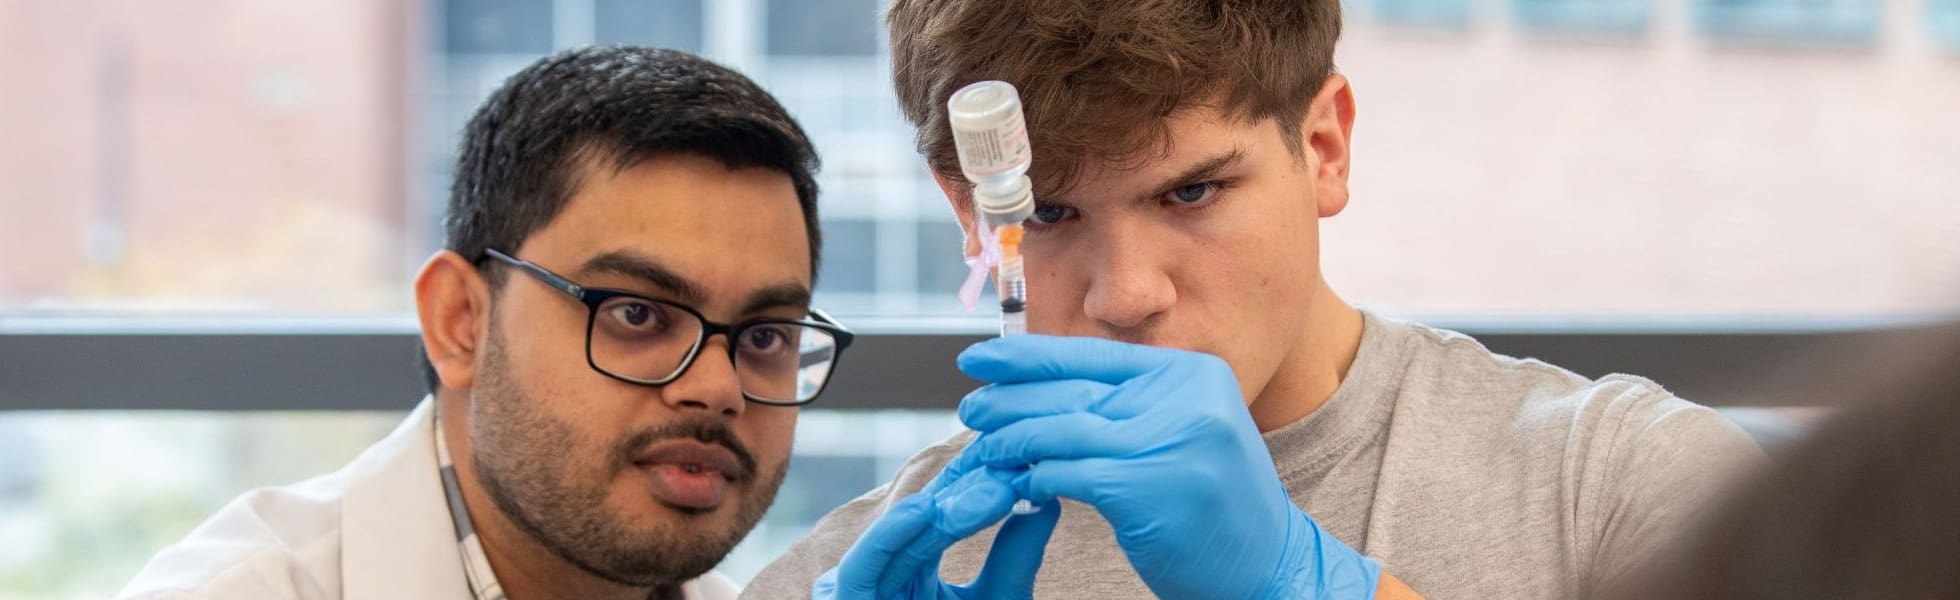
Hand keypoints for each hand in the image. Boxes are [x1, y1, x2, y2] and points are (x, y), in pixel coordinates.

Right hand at [813, 466, 1061, 599]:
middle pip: (927, 517)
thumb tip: (1048, 498)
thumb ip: (1016, 555)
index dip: (985, 487)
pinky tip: (925, 512)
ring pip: (900, 537)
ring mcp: (864, 588)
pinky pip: (862, 567)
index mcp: (915, 565)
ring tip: (991, 487)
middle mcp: (886, 570)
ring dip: (945, 509)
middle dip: (971, 490)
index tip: (1029, 463)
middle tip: (1017, 465)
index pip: (949, 512)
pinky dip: (891, 537)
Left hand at [950, 335, 1380, 599]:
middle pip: (1074, 389)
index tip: (983, 359)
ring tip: (982, 445)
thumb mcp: (1186, 434)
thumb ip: (1135, 407)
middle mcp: (1185, 397)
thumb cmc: (1215, 508)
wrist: (1269, 568)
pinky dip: (1034, 478)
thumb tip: (1051, 390)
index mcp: (1193, 374)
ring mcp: (1168, 439)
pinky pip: (1066, 474)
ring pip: (1062, 430)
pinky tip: (1015, 484)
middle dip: (1012, 398)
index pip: (1096, 356)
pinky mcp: (1146, 486)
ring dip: (1012, 440)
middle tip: (971, 406)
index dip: (1032, 355)